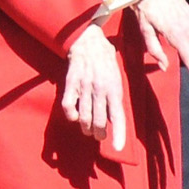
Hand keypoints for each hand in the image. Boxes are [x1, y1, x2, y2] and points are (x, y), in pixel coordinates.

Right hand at [62, 24, 126, 151]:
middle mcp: (100, 90)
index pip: (118, 116)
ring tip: (88, 129)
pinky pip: (69, 107)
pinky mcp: (71, 84)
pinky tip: (75, 117)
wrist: (87, 40)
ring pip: (85, 117)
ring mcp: (84, 88)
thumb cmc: (105, 58)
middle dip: (99, 133)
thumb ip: (115, 96)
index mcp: (114, 88)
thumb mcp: (117, 76)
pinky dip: (72, 115)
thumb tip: (114, 116)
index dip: (119, 134)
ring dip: (86, 127)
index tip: (118, 148)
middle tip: (99, 136)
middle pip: (99, 122)